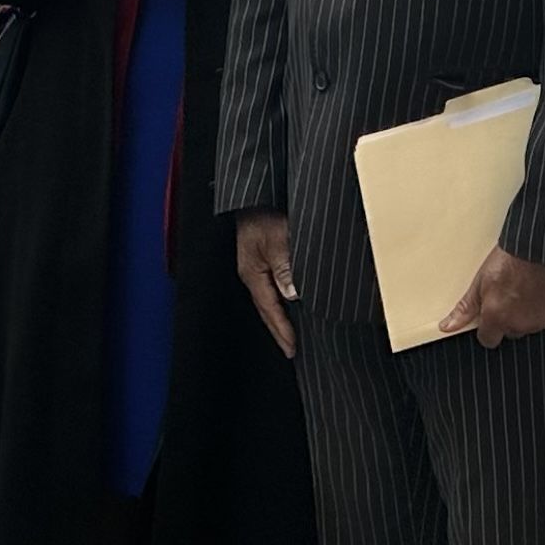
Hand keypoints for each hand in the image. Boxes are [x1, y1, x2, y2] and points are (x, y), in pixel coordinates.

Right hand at [235, 213, 298, 357]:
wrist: (254, 194)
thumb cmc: (264, 213)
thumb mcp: (277, 239)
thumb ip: (284, 266)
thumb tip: (292, 294)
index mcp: (253, 273)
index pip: (270, 309)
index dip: (282, 330)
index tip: (292, 348)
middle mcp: (253, 272)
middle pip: (267, 309)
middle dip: (279, 331)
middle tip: (291, 350)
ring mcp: (256, 265)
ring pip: (269, 298)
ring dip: (280, 317)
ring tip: (290, 334)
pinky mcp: (262, 257)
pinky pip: (272, 285)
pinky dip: (281, 300)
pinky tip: (289, 302)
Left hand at [438, 248, 544, 346]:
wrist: (540, 245)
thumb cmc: (510, 259)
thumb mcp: (481, 281)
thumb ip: (466, 308)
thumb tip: (447, 326)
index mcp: (496, 318)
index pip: (488, 340)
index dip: (489, 327)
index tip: (493, 314)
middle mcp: (519, 324)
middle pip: (511, 331)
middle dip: (511, 318)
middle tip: (512, 294)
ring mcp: (540, 321)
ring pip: (531, 325)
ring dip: (529, 314)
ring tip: (529, 289)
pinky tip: (544, 290)